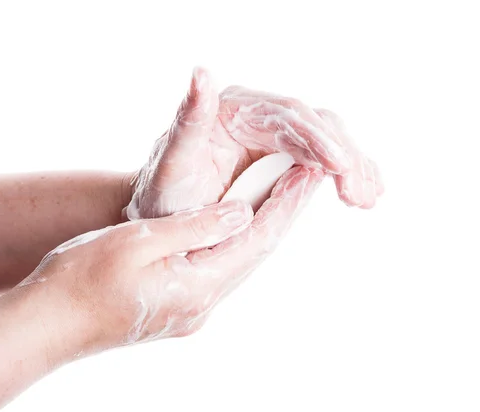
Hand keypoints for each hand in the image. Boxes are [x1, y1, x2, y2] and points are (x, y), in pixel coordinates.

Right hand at [18, 166, 322, 364]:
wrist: (45, 325)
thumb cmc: (82, 278)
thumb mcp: (140, 241)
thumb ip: (196, 226)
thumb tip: (243, 212)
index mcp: (197, 287)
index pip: (256, 241)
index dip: (285, 206)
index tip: (310, 175)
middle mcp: (200, 305)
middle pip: (251, 254)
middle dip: (277, 215)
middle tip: (301, 178)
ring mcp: (186, 312)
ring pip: (233, 264)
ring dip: (254, 230)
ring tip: (275, 196)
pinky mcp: (172, 311)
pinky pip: (211, 272)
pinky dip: (227, 245)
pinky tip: (229, 228)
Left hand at [125, 68, 382, 218]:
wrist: (163, 220)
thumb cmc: (162, 196)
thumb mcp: (171, 164)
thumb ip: (188, 121)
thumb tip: (201, 73)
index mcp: (231, 110)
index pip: (285, 117)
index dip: (318, 139)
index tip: (340, 167)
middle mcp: (254, 116)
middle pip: (314, 125)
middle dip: (343, 157)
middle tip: (361, 192)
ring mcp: (269, 136)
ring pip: (325, 139)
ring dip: (352, 166)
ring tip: (368, 196)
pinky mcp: (278, 156)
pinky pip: (320, 158)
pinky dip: (343, 173)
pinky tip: (362, 191)